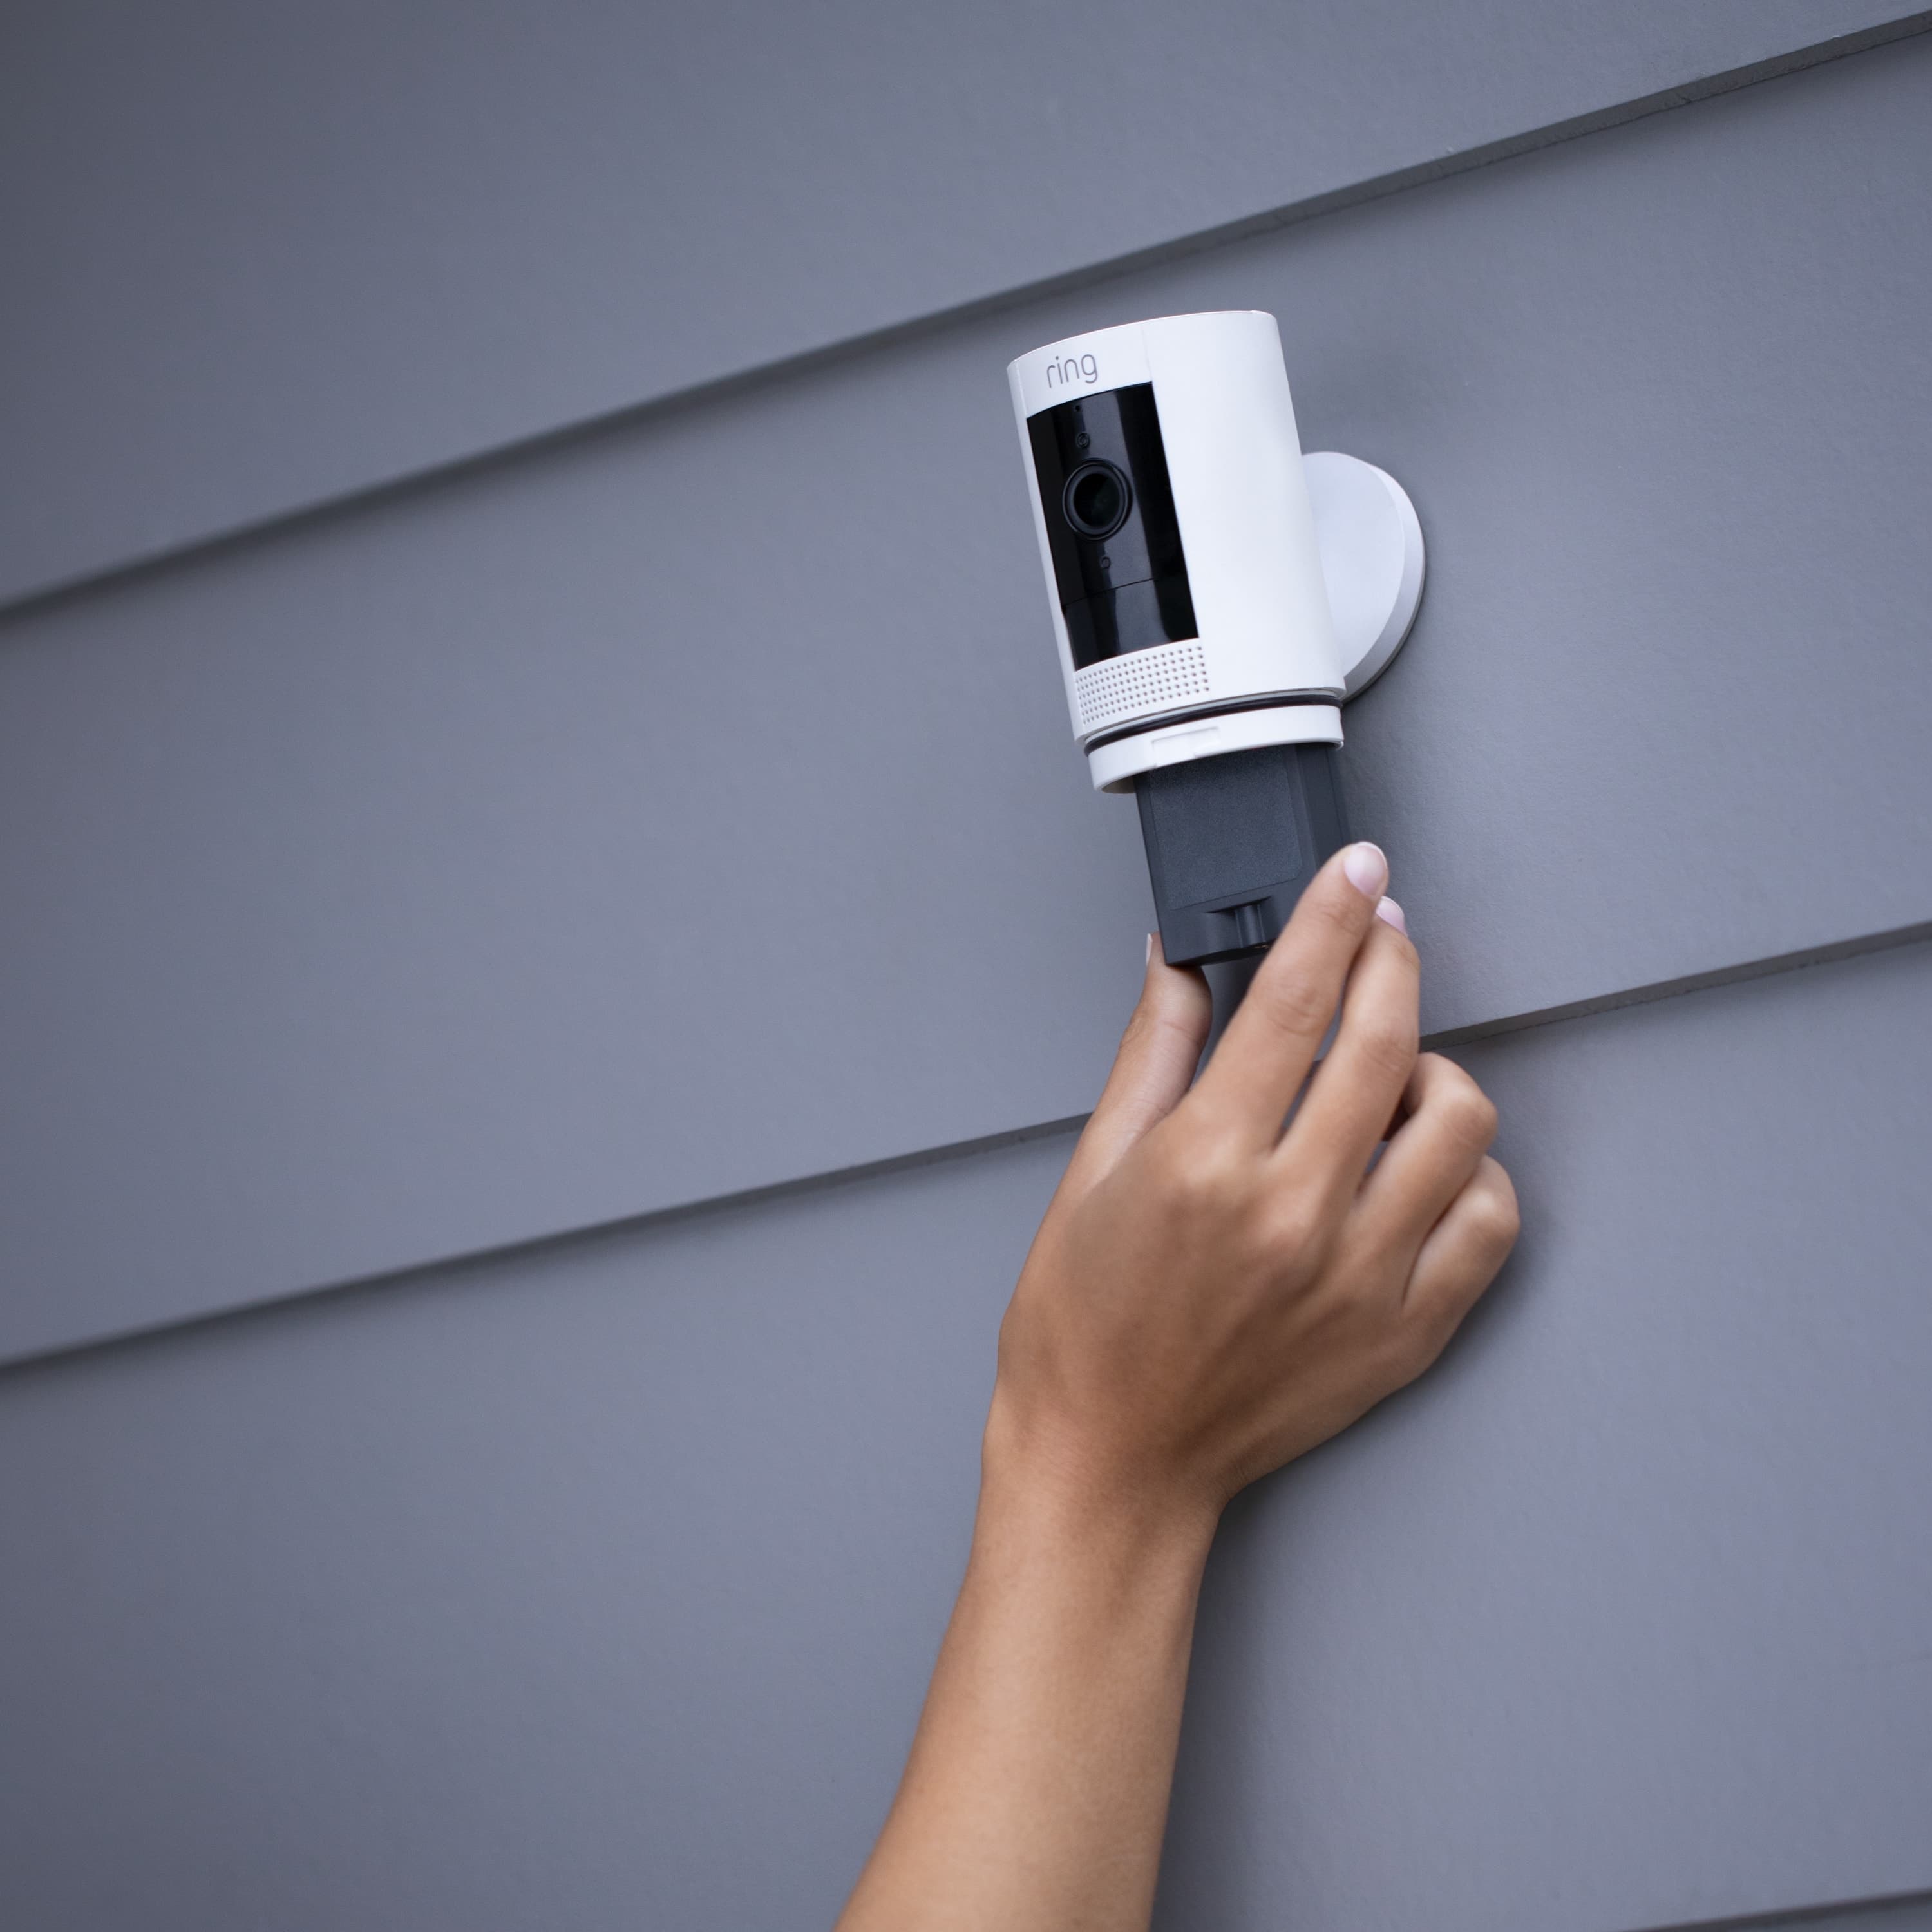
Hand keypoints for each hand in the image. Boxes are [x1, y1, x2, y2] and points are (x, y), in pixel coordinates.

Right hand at [988, 841, 1518, 1526]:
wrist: (1113, 1462)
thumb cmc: (1084, 1330)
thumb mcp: (1091, 1172)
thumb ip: (1153, 1054)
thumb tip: (1181, 960)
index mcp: (1207, 1166)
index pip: (1296, 999)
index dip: (1334, 915)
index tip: (1356, 872)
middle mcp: (1294, 1217)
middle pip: (1387, 1041)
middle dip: (1392, 960)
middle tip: (1380, 935)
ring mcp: (1361, 1279)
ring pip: (1460, 1125)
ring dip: (1434, 1071)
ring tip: (1391, 1075)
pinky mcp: (1404, 1332)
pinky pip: (1490, 1223)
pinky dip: (1470, 1175)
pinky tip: (1420, 1165)